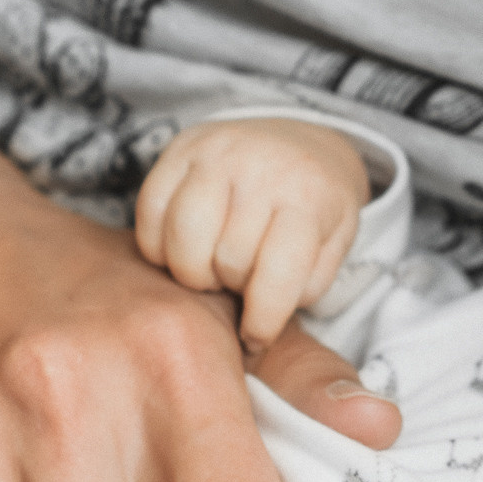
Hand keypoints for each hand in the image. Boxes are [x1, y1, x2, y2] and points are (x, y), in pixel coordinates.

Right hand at [134, 117, 368, 358]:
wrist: (301, 144)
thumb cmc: (316, 211)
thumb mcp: (332, 249)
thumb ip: (305, 287)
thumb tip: (256, 327)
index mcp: (308, 197)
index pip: (278, 272)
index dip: (263, 318)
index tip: (256, 337)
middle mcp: (261, 168)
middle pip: (227, 259)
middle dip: (231, 286)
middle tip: (239, 282)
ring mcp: (217, 151)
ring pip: (182, 236)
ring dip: (191, 269)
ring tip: (210, 268)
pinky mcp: (179, 146)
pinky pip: (150, 210)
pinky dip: (158, 244)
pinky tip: (180, 249)